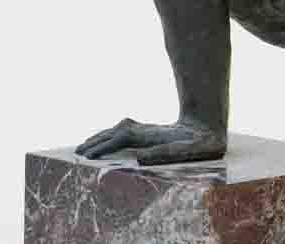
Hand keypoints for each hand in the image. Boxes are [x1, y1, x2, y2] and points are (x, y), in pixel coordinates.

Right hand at [76, 118, 226, 165]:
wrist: (208, 126)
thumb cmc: (200, 143)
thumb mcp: (187, 150)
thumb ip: (165, 154)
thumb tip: (139, 158)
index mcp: (149, 135)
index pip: (119, 139)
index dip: (103, 148)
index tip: (86, 157)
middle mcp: (145, 129)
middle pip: (114, 132)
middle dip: (95, 142)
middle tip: (76, 154)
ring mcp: (146, 129)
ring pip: (117, 130)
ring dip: (100, 137)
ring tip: (85, 146)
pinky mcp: (149, 132)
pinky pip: (123, 132)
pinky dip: (110, 136)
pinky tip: (107, 140)